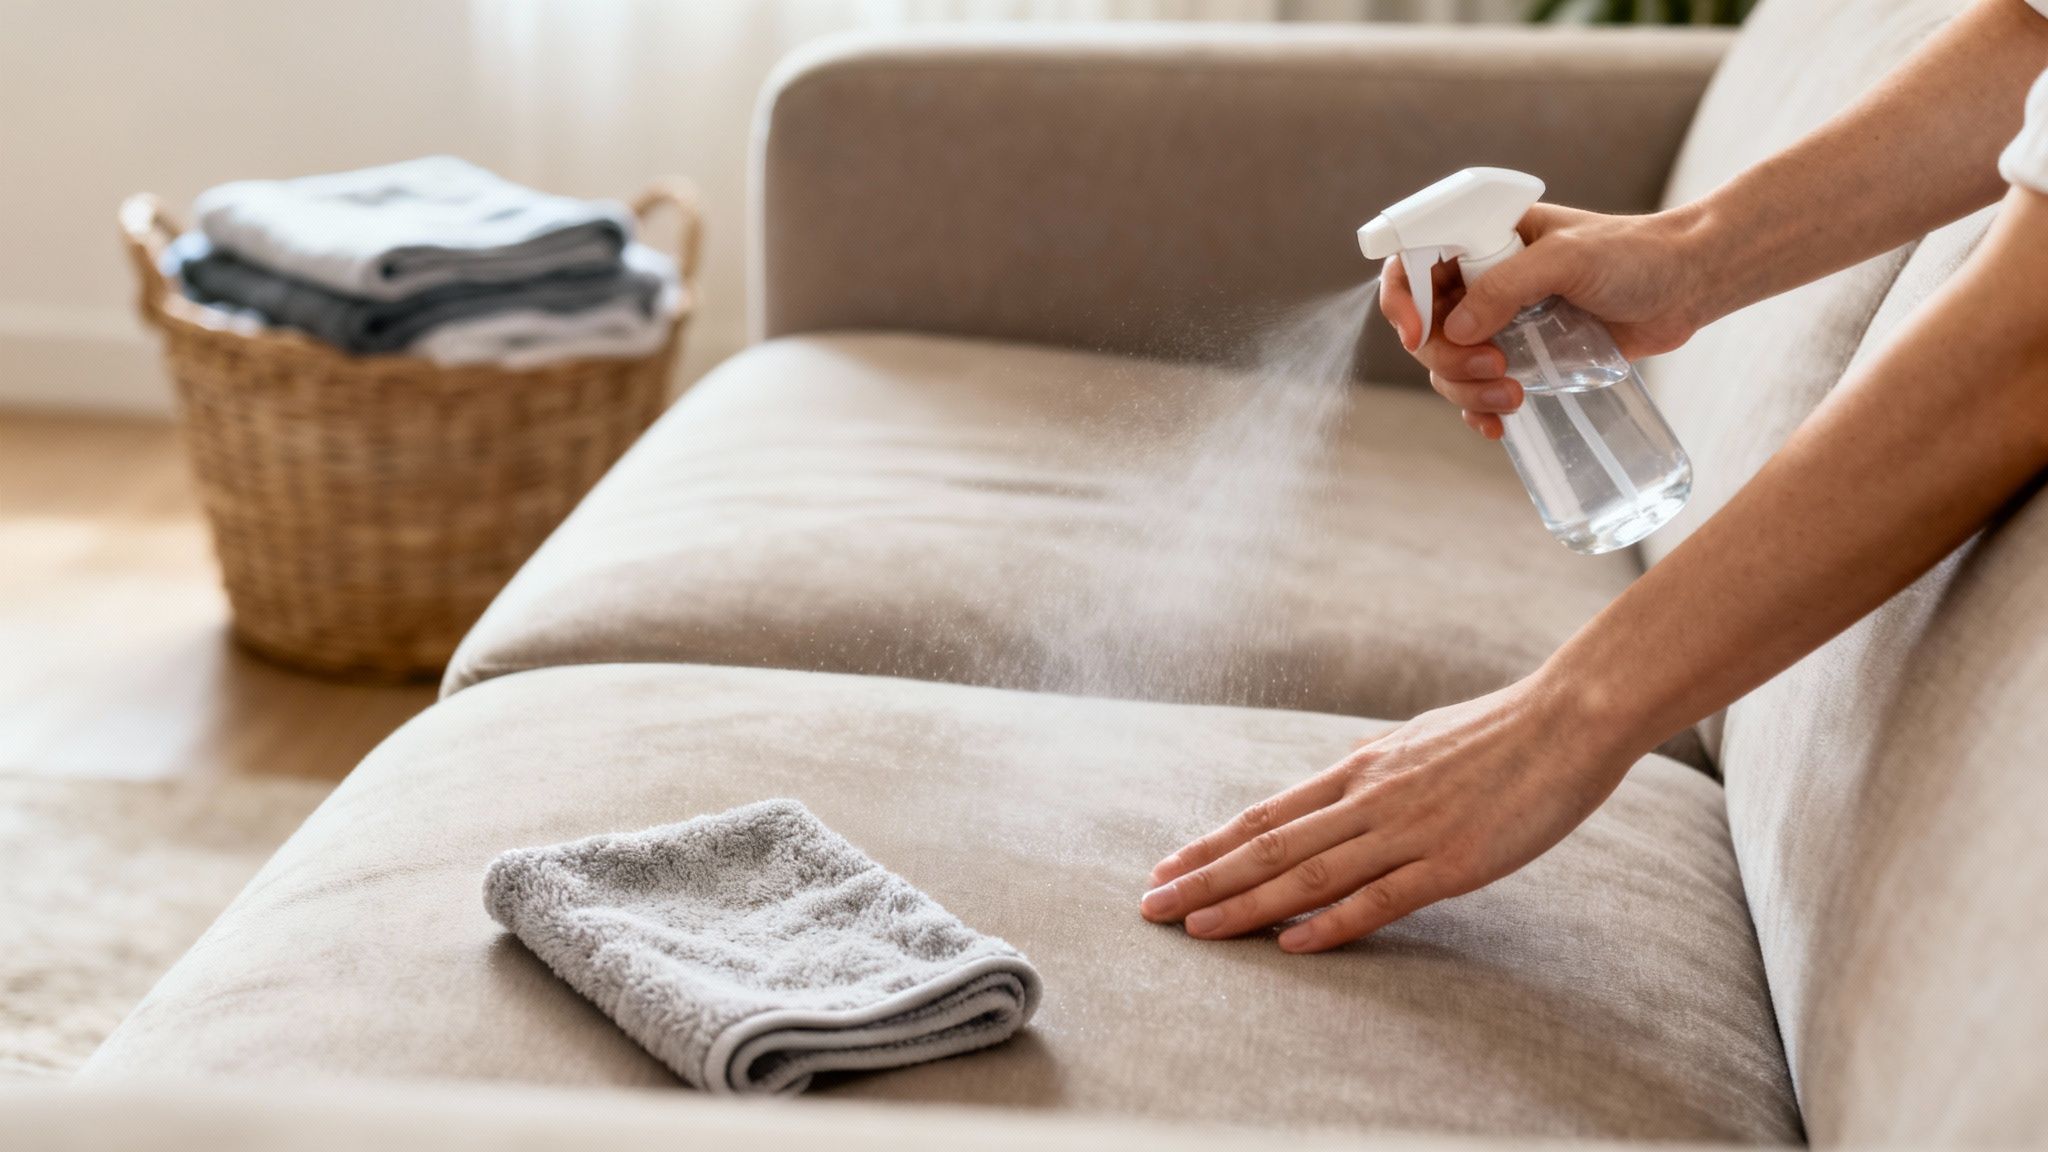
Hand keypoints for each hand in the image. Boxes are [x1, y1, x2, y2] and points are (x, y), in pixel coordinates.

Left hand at [1138, 677, 1639, 951]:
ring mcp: (1408, 830)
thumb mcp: (1419, 743)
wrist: (1571, 718)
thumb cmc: (1502, 731)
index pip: (1268, 813)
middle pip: (1269, 845)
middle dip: (1204, 879)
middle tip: (1151, 908)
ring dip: (1244, 905)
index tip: (1167, 866)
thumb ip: (1377, 774)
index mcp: (1361, 769)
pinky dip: (1329, 923)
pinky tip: (1288, 944)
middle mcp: (1370, 798)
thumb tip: (1342, 791)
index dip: (1212, 843)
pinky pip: (1379, 899)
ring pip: (1307, 874)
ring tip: (1194, 929)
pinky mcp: (1451, 862)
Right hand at [1380, 204, 1714, 438]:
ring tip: (1512, 396)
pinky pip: (1479, 389)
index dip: (1403, 298)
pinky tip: (1498, 425)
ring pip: (1450, 364)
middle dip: (1448, 357)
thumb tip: (1457, 328)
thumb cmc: (1636, 255)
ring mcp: (1502, 320)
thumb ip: (1508, 285)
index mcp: (1484, 237)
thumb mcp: (1568, 258)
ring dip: (1466, 389)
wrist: (1690, 284)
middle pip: (1428, 325)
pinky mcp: (1526, 356)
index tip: (1416, 334)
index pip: (1415, 261)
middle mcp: (1484, 278)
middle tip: (1492, 367)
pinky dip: (1479, 410)